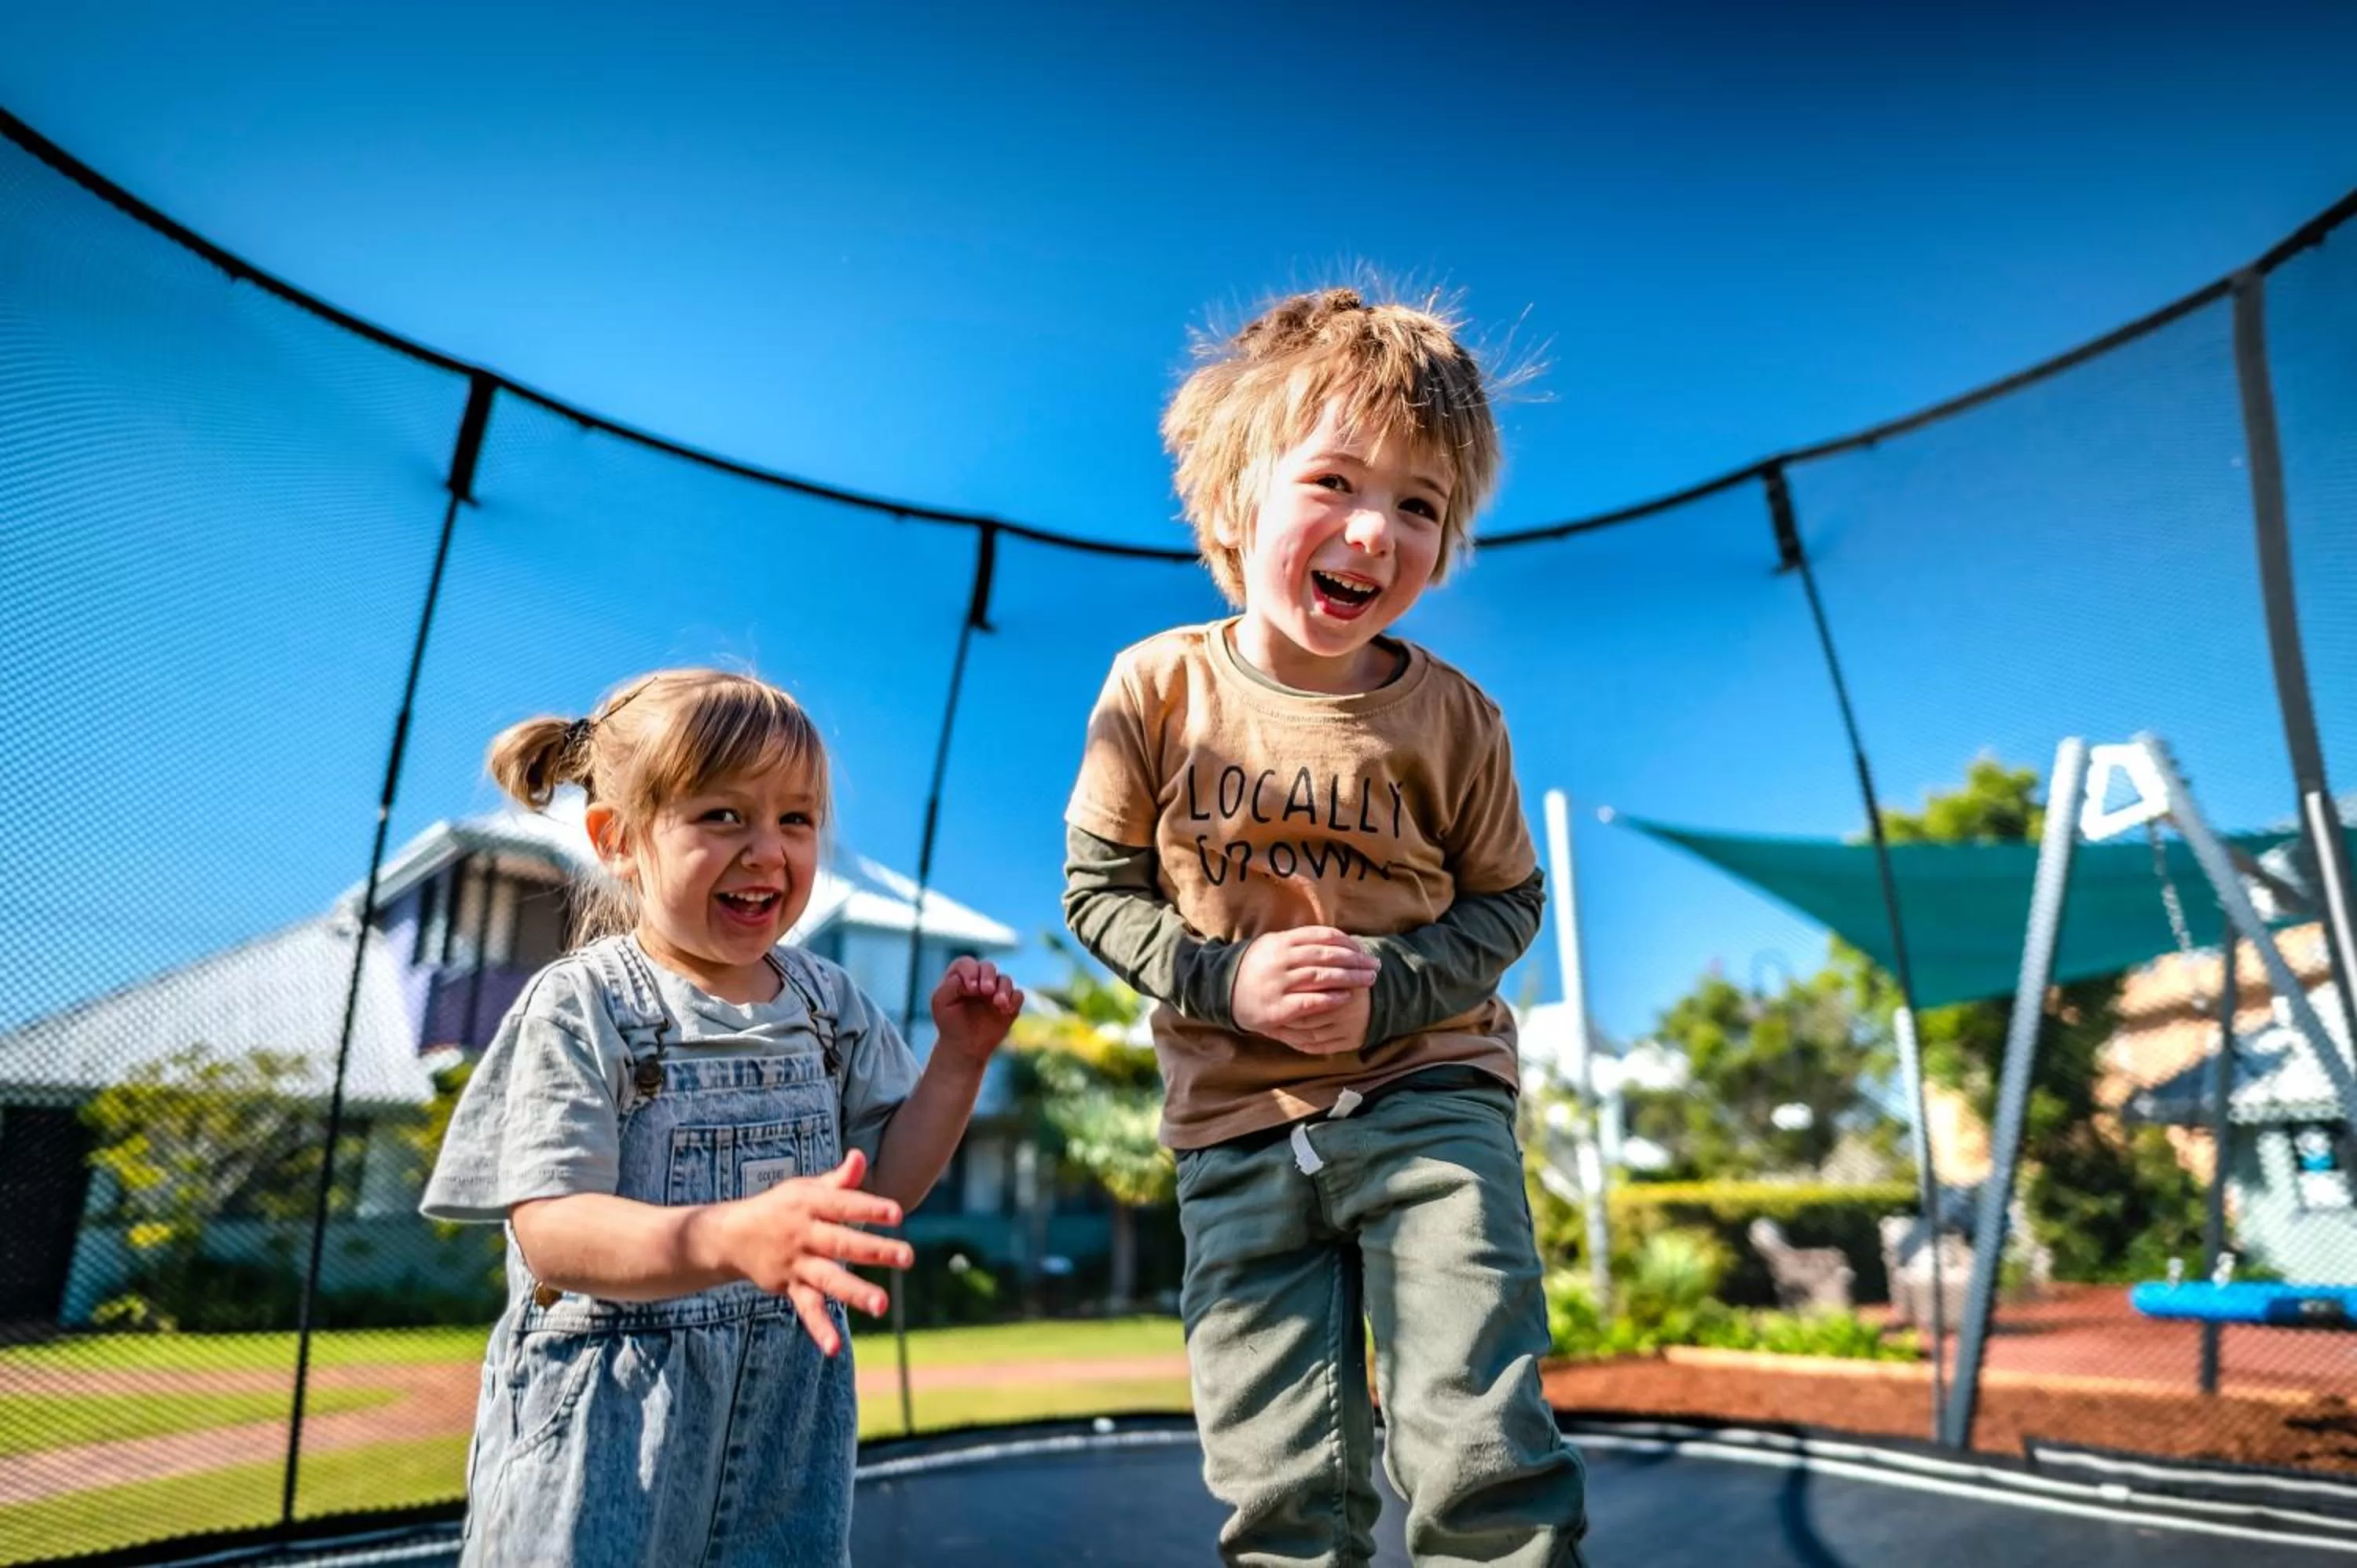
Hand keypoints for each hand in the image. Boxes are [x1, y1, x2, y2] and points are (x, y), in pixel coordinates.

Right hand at [715, 1149, 909, 1354]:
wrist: (731, 1235)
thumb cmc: (782, 1207)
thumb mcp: (806, 1189)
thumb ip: (839, 1181)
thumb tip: (860, 1156)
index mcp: (810, 1204)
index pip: (843, 1205)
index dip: (869, 1207)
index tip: (897, 1213)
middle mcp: (803, 1234)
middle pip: (841, 1243)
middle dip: (874, 1250)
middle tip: (907, 1257)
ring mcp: (797, 1263)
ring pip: (828, 1278)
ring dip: (855, 1292)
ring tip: (882, 1306)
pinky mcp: (790, 1287)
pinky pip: (807, 1309)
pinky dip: (819, 1329)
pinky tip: (834, 1348)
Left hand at [931, 956, 1021, 1065]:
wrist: (963, 1046)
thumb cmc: (949, 1021)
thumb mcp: (940, 1003)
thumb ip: (949, 987)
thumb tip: (965, 979)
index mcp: (962, 975)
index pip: (967, 963)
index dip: (970, 971)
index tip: (970, 988)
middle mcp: (980, 979)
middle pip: (988, 967)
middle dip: (988, 976)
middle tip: (987, 990)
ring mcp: (996, 990)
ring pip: (1005, 980)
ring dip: (1003, 989)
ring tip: (999, 1003)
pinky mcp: (1009, 1004)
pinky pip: (1017, 996)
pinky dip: (1014, 1000)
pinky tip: (1006, 1010)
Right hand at [1231, 926, 1376, 1050]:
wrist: (1220, 990)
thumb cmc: (1253, 967)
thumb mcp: (1271, 945)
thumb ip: (1298, 941)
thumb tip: (1333, 938)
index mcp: (1282, 941)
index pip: (1322, 936)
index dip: (1347, 943)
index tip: (1363, 950)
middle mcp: (1281, 959)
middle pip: (1327, 956)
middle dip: (1355, 961)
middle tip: (1375, 966)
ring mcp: (1278, 984)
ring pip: (1321, 977)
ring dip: (1349, 978)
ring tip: (1368, 981)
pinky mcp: (1277, 1008)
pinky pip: (1309, 1002)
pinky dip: (1330, 999)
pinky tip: (1346, 998)